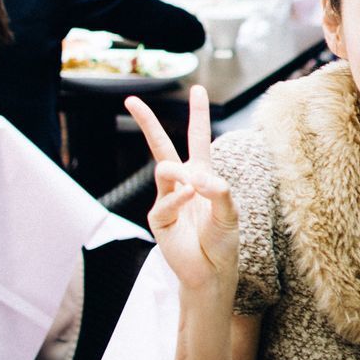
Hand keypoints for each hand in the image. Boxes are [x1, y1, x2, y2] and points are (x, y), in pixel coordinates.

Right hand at [126, 86, 238, 293]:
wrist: (211, 271)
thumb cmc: (222, 240)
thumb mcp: (229, 211)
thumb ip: (218, 190)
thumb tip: (193, 176)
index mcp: (203, 175)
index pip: (198, 138)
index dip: (198, 114)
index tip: (197, 89)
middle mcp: (183, 183)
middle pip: (161, 146)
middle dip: (147, 122)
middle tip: (131, 99)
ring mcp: (168, 198)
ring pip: (163, 168)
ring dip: (179, 172)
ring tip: (193, 185)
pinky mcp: (158, 217)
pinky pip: (166, 200)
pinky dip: (180, 198)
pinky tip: (189, 201)